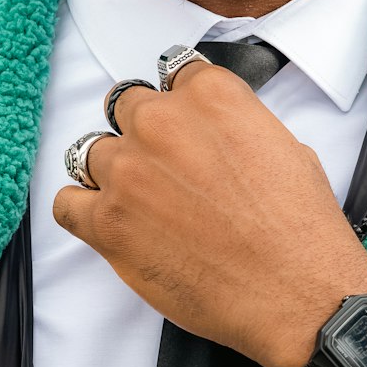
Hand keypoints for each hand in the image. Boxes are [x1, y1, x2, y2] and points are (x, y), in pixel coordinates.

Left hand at [52, 57, 366, 366]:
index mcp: (209, 95)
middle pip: (127, 105)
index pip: (172, 73)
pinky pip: (66, 202)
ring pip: (91, 151)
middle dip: (142, 132)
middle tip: (163, 166)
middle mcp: (161, 122)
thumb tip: (215, 134)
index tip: (183, 123)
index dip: (177, 103)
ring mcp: (127, 171)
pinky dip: (81, 210)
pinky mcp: (106, 222)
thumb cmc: (300, 228)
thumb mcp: (284, 144)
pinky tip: (107, 221)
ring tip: (138, 199)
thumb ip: (234, 123)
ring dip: (112, 171)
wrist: (296, 294)